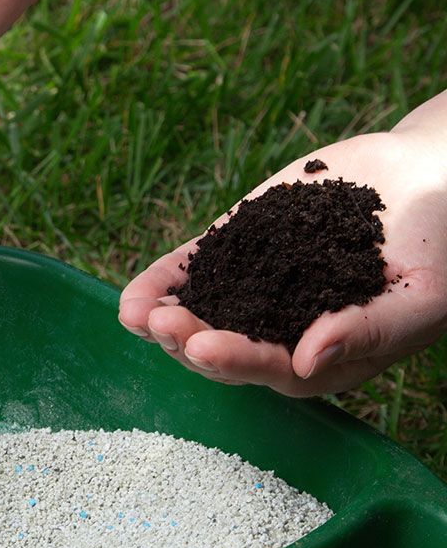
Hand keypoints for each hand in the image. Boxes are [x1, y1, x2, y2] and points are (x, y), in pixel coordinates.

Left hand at [119, 126, 446, 396]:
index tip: (203, 347)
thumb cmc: (436, 246)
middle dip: (188, 340)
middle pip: (225, 350)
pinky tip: (132, 297)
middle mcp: (281, 333)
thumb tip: (305, 360)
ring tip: (135, 315)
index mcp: (324, 357)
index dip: (236, 360)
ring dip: (163, 320)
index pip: (272, 369)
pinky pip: (193, 272)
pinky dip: (163, 283)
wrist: (425, 178)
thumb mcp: (421, 296)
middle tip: (159, 325)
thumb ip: (366, 331)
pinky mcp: (237, 251)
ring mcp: (254, 293)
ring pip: (200, 316)